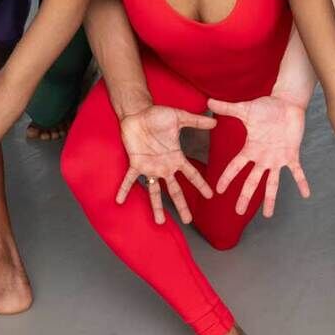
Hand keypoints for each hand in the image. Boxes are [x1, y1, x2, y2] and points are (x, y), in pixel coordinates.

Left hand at [113, 105, 216, 225]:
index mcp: (176, 158)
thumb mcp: (179, 117)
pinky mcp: (135, 163)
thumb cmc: (157, 115)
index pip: (192, 175)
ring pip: (154, 191)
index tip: (210, 196)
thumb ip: (196, 121)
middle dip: (181, 206)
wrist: (138, 112)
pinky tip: (119, 200)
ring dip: (156, 207)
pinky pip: (130, 179)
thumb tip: (214, 121)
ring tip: (159, 222)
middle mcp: (164, 167)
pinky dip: (124, 189)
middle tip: (188, 221)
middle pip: (175, 191)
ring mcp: (150, 167)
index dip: (201, 185)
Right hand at [206, 95, 310, 217]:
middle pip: (252, 181)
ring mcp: (277, 158)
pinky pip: (297, 172)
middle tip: (238, 212)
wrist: (286, 103)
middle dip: (245, 197)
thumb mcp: (245, 109)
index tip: (218, 190)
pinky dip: (301, 182)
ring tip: (268, 215)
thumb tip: (208, 101)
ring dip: (270, 199)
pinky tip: (306, 194)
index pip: (235, 167)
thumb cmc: (266, 106)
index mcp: (251, 149)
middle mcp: (263, 158)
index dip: (227, 178)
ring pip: (272, 183)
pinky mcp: (292, 155)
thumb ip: (227, 108)